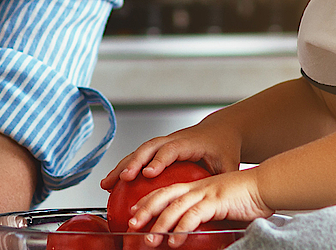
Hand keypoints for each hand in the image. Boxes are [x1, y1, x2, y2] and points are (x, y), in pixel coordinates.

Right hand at [100, 122, 240, 190]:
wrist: (219, 131)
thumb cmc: (224, 148)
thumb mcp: (229, 165)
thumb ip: (223, 181)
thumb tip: (220, 203)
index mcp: (190, 142)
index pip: (171, 149)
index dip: (159, 161)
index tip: (148, 174)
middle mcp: (173, 140)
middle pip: (149, 148)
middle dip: (133, 163)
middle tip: (123, 178)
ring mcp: (163, 143)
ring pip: (138, 152)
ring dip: (121, 166)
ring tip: (106, 184)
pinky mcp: (157, 149)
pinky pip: (137, 157)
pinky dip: (123, 169)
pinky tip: (111, 185)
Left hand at [130, 170, 270, 247]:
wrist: (267, 186)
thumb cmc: (248, 196)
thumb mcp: (221, 206)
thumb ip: (207, 214)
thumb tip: (195, 230)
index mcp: (197, 186)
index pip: (166, 191)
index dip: (148, 200)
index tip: (134, 211)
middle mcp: (198, 187)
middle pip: (163, 195)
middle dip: (144, 210)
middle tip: (131, 224)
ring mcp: (206, 193)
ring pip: (174, 207)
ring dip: (159, 224)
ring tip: (149, 239)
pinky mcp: (216, 201)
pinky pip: (193, 215)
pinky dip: (181, 228)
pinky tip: (174, 240)